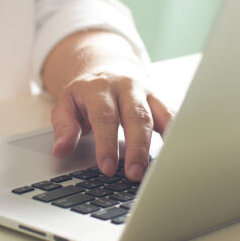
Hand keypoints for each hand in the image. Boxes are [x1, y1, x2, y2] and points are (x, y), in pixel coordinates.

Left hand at [50, 69, 173, 182]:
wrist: (105, 67)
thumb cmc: (86, 93)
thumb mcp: (66, 104)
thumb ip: (64, 127)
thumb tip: (60, 150)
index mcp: (99, 87)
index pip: (105, 116)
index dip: (107, 144)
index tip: (107, 168)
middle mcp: (126, 86)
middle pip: (136, 116)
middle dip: (137, 147)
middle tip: (134, 174)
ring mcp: (146, 91)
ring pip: (159, 115)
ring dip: (160, 144)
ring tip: (161, 170)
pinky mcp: (160, 99)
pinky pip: (172, 115)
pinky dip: (177, 133)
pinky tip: (179, 152)